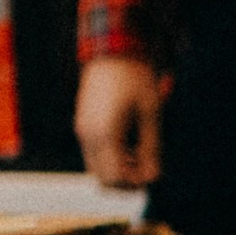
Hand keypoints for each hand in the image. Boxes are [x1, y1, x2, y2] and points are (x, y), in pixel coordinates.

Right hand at [75, 54, 167, 190]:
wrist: (112, 50)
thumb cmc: (135, 79)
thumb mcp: (151, 114)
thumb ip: (151, 148)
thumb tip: (153, 177)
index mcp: (104, 134)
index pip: (114, 180)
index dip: (135, 184)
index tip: (153, 171)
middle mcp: (88, 136)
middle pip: (103, 180)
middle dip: (126, 180)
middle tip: (147, 164)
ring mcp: (82, 130)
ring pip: (96, 169)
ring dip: (118, 170)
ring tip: (139, 152)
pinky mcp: (83, 124)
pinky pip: (93, 154)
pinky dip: (110, 158)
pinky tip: (128, 144)